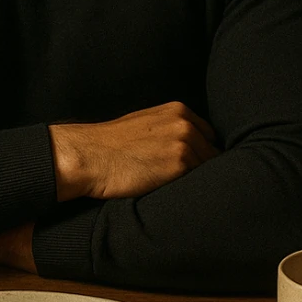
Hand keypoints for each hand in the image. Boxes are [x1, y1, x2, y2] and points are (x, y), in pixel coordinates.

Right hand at [49, 101, 219, 201]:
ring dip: (197, 180)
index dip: (201, 153)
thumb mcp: (146, 123)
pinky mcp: (179, 164)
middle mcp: (185, 122)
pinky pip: (198, 180)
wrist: (89, 156)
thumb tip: (193, 145)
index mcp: (178, 110)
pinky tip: (174, 192)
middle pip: (212, 152)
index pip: (208, 135)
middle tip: (185, 182)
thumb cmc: (112, 145)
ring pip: (208, 168)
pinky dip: (190, 188)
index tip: (191, 166)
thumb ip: (172, 128)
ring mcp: (184, 142)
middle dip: (202, 167)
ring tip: (178, 189)